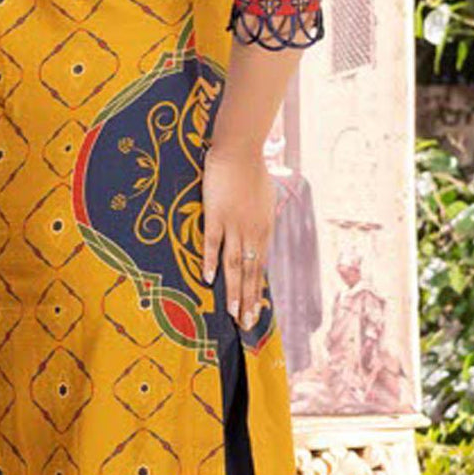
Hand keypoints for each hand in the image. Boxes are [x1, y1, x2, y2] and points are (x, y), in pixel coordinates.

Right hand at [201, 140, 273, 330]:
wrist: (239, 149)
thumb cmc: (252, 169)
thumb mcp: (264, 197)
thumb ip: (261, 216)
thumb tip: (261, 227)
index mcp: (263, 228)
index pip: (260, 266)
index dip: (256, 290)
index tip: (254, 310)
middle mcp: (252, 231)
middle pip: (250, 272)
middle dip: (248, 300)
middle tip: (245, 324)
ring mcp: (234, 224)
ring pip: (235, 265)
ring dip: (233, 290)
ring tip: (231, 312)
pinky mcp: (216, 215)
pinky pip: (213, 243)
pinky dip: (212, 262)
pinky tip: (209, 280)